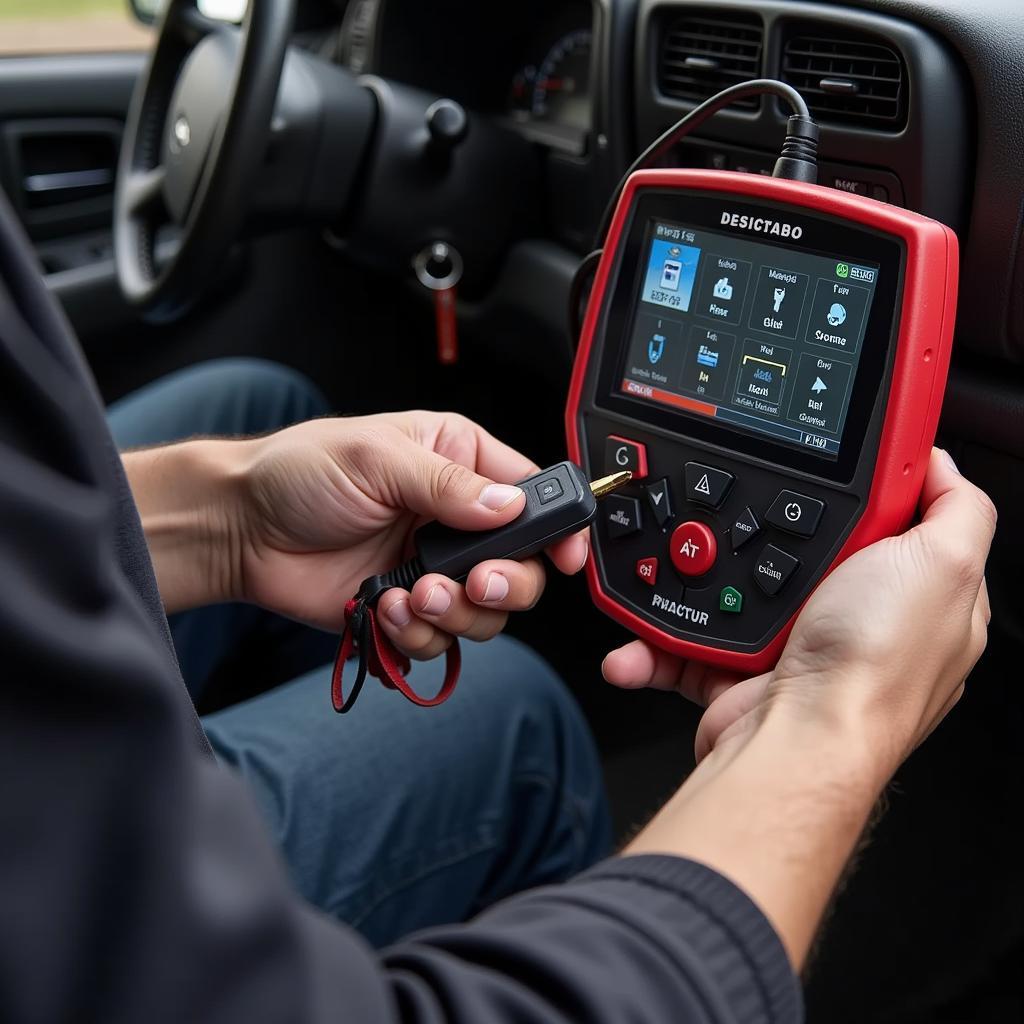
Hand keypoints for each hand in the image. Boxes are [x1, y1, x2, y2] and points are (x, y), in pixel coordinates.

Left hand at [232, 411, 586, 657]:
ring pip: (487, 613)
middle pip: (523, 567)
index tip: (565, 556)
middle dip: (506, 585)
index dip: (557, 528)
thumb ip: (448, 485)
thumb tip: (509, 507)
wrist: (242, 529)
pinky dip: (418, 635)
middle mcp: (456, 521)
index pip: (532, 496)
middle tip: (473, 584)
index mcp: (460, 463)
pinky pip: (440, 640)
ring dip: (455, 614)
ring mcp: (434, 568)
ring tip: (412, 594)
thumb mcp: (377, 458)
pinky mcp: (407, 609)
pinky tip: (385, 608)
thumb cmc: (300, 472)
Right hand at [603, 449, 995, 779]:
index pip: (898, 518)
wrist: (795, 743)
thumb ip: (956, 510)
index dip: (871, 484)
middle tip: (754, 502)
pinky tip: (650, 626)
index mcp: (918, 592)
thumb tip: (942, 465)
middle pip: (814, 544)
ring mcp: (802, 645)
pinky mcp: (747, 669)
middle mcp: (862, 621)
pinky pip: (701, 636)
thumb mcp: (943, 566)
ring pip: (745, 585)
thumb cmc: (870, 668)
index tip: (835, 457)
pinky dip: (666, 633)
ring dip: (704, 573)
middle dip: (775, 523)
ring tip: (681, 556)